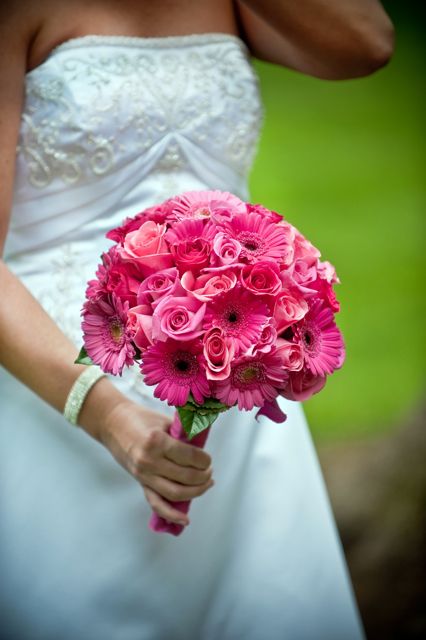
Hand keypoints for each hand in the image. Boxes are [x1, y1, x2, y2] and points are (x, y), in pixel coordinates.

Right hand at [99, 400, 213, 526]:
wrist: (113, 424)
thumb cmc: (140, 418)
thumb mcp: (164, 421)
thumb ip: (183, 435)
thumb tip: (203, 449)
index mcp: (157, 442)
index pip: (189, 457)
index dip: (204, 460)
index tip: (208, 459)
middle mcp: (150, 461)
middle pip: (186, 477)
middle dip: (204, 476)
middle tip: (209, 470)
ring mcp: (144, 475)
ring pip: (176, 493)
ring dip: (196, 492)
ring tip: (206, 484)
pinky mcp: (140, 483)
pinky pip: (156, 503)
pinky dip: (171, 514)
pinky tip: (185, 519)